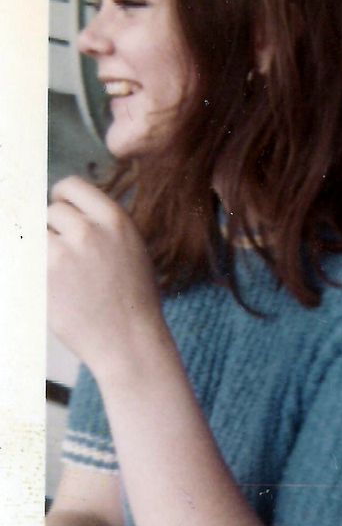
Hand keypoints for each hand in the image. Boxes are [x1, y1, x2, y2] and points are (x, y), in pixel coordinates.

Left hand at [47, 176, 163, 371]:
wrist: (129, 340)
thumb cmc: (133, 297)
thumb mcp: (131, 248)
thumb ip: (101, 225)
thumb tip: (60, 206)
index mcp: (115, 220)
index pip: (71, 186)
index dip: (62, 197)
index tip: (61, 212)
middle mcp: (89, 231)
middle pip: (51, 211)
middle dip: (55, 230)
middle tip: (69, 257)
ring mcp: (62, 254)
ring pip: (36, 235)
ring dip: (44, 250)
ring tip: (65, 276)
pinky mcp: (41, 277)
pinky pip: (25, 257)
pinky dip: (33, 269)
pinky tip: (55, 287)